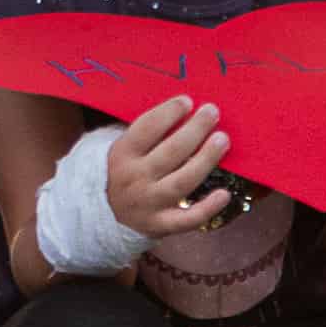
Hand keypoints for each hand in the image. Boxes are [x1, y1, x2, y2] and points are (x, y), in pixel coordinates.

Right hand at [105, 95, 231, 238]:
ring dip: (205, 159)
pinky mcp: (160, 225)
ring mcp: (148, 203)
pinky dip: (207, 208)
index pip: (147, 129)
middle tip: (212, 112)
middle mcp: (134, 178)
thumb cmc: (121, 171)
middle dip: (195, 129)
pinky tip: (224, 194)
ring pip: (182, 181)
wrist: (101, 215)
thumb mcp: (122, 148)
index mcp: (122, 154)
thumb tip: (182, 108)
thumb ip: (145, 132)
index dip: (168, 113)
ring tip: (222, 140)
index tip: (187, 101)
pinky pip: (186, 219)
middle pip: (170, 152)